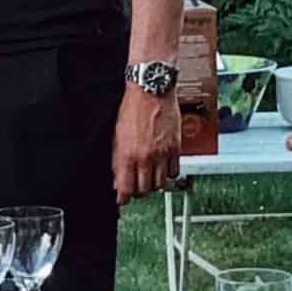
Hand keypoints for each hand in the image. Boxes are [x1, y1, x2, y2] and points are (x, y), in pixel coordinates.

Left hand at [113, 79, 182, 202]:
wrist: (151, 91)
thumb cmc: (132, 109)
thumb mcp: (116, 136)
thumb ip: (117, 160)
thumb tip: (117, 179)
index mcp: (127, 155)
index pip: (125, 188)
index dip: (123, 198)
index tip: (123, 199)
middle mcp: (145, 157)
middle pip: (143, 190)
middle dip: (138, 191)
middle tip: (136, 186)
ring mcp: (161, 154)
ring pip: (160, 184)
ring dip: (153, 183)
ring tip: (149, 177)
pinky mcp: (175, 148)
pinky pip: (174, 172)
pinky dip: (168, 173)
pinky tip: (163, 168)